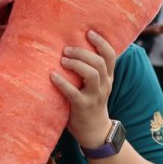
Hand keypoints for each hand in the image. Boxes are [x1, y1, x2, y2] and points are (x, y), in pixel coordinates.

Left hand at [51, 30, 115, 148]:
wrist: (94, 131)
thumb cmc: (90, 103)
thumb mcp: (96, 86)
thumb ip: (90, 70)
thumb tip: (72, 49)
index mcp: (108, 77)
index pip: (111, 55)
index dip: (101, 42)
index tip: (89, 32)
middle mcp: (104, 85)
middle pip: (99, 62)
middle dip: (83, 52)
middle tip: (66, 49)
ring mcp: (95, 96)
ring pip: (92, 74)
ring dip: (76, 64)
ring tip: (62, 60)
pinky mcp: (82, 106)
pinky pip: (73, 92)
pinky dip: (62, 82)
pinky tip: (52, 75)